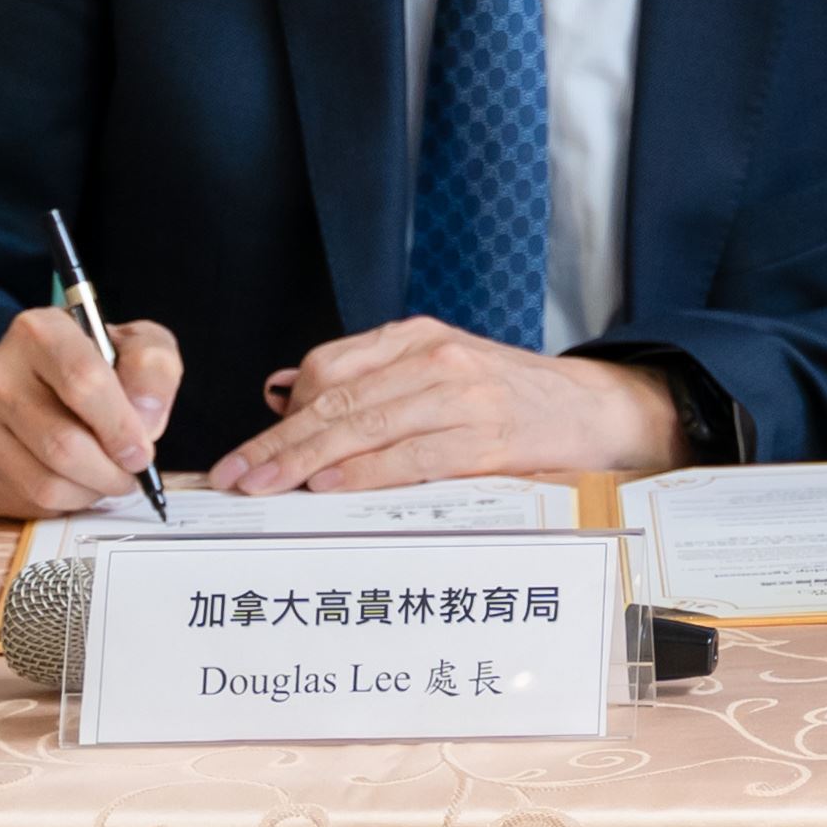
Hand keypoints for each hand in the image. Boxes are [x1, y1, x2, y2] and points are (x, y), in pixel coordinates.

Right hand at [0, 301, 179, 517]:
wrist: (28, 378)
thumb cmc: (92, 363)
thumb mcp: (135, 346)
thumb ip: (152, 370)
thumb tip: (146, 419)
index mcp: (41, 331)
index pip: (83, 382)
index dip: (120, 426)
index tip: (141, 451)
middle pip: (62, 443)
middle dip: (109, 471)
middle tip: (130, 474)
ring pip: (43, 482)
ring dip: (88, 492)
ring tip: (105, 479)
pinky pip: (21, 500)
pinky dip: (60, 502)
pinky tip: (72, 482)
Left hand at [211, 320, 680, 494]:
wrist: (590, 407)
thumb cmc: (506, 395)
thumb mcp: (440, 367)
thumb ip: (373, 379)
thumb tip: (286, 394)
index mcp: (417, 337)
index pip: (328, 368)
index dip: (282, 414)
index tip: (249, 451)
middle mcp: (435, 357)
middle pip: (336, 399)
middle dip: (277, 442)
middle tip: (235, 476)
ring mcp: (462, 394)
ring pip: (364, 426)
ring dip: (305, 461)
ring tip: (266, 489)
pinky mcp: (486, 436)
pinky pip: (410, 456)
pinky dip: (364, 472)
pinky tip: (330, 486)